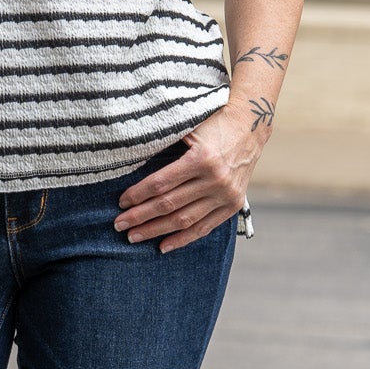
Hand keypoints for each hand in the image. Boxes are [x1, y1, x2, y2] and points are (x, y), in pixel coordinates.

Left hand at [113, 105, 259, 252]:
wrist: (251, 124)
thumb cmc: (212, 122)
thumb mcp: (188, 127)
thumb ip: (165, 145)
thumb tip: (129, 162)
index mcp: (201, 158)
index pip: (161, 183)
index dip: (138, 194)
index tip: (121, 202)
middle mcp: (215, 179)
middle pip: (169, 204)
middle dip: (140, 216)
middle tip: (119, 225)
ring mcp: (226, 195)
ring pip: (184, 220)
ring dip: (156, 231)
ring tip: (134, 237)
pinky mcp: (233, 205)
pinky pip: (204, 227)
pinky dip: (183, 238)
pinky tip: (163, 246)